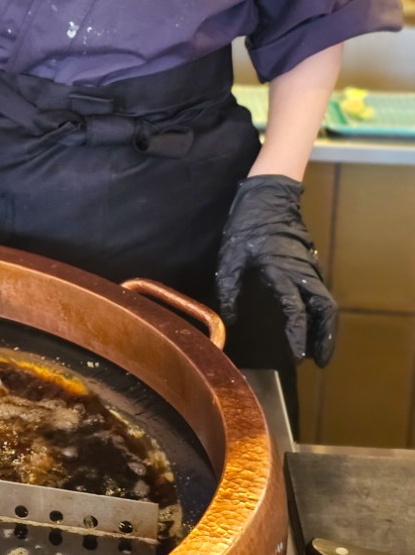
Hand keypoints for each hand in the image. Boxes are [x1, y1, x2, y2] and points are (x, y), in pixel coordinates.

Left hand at [215, 174, 337, 366]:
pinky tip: (312, 322)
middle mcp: (302, 272)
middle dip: (325, 337)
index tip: (298, 356)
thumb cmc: (247, 223)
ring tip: (319, 348)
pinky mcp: (309, 262)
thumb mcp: (231, 255)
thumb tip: (228, 318)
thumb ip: (229, 287)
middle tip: (320, 359)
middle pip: (325, 310)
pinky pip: (320, 293)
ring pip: (326, 302)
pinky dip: (321, 312)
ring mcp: (309, 266)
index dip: (298, 335)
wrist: (268, 194)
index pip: (296, 311)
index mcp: (283, 271)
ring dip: (326, 326)